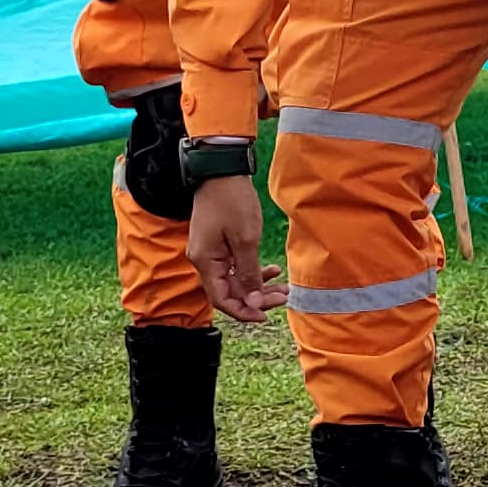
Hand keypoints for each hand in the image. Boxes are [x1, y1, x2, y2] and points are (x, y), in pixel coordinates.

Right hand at [187, 171, 284, 324]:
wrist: (221, 170)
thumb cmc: (232, 201)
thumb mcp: (246, 240)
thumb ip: (248, 273)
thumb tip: (252, 301)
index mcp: (206, 262)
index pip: (222, 300)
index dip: (244, 311)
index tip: (265, 315)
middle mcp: (204, 261)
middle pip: (230, 292)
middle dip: (257, 298)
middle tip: (283, 297)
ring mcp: (210, 252)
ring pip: (235, 280)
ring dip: (258, 285)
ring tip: (283, 287)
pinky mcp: (217, 244)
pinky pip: (235, 267)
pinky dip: (253, 271)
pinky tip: (272, 270)